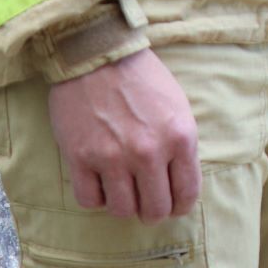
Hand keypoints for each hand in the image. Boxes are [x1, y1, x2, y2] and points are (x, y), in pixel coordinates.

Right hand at [46, 49, 201, 221]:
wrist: (99, 55)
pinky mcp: (80, 158)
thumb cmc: (142, 78)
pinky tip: (100, 184)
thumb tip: (178, 181)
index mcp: (180, 138)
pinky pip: (89, 200)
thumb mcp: (178, 108)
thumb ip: (181, 145)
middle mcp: (149, 153)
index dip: (181, 207)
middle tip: (147, 205)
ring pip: (122, 210)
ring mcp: (112, 157)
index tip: (174, 206)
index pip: (187, 194)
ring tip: (123, 193)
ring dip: (124, 207)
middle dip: (153, 212)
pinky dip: (96, 199)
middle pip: (155, 209)